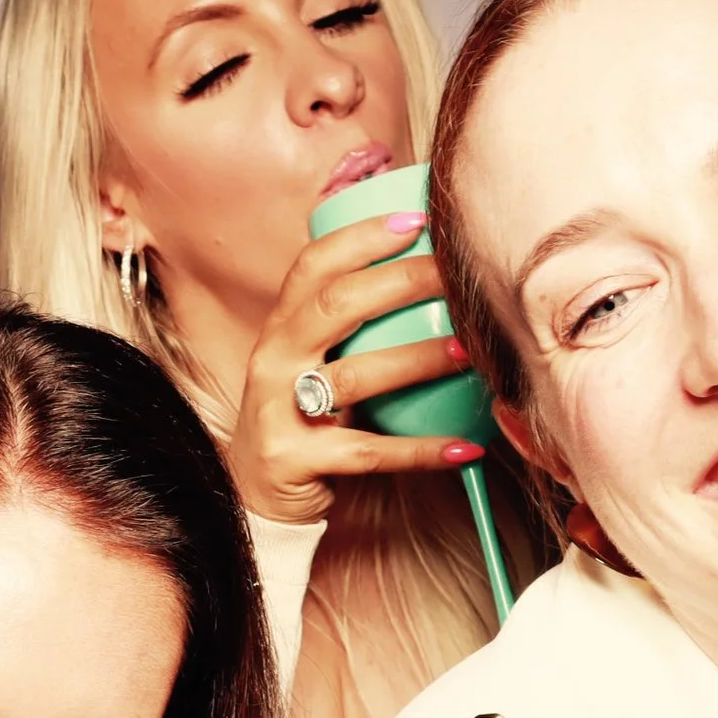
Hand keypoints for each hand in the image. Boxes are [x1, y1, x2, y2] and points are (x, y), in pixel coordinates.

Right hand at [228, 210, 482, 523]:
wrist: (251, 497)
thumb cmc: (300, 418)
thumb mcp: (309, 362)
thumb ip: (346, 323)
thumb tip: (426, 271)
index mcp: (280, 328)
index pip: (313, 265)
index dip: (362, 237)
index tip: (417, 219)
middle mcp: (273, 361)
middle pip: (336, 305)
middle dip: (401, 282)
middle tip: (454, 275)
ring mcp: (279, 411)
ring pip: (354, 376)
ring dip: (417, 360)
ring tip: (467, 351)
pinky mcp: (295, 460)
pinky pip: (367, 452)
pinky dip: (420, 450)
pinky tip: (465, 446)